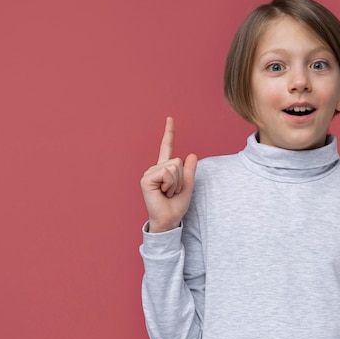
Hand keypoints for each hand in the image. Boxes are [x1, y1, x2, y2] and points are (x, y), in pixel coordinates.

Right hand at [140, 117, 197, 232]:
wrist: (169, 220)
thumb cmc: (176, 205)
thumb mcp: (188, 185)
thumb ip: (189, 170)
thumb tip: (193, 155)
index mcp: (164, 169)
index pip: (167, 147)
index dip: (169, 133)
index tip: (170, 118)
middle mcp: (155, 169)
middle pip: (177, 161)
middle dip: (181, 178)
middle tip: (172, 191)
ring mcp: (149, 173)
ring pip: (174, 167)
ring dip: (176, 183)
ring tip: (168, 193)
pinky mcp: (146, 179)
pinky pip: (167, 173)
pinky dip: (170, 184)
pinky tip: (163, 193)